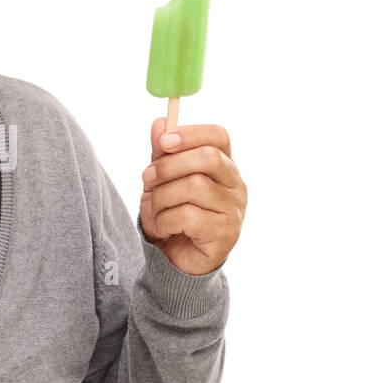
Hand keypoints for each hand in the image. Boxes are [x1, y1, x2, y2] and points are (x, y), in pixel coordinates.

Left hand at [139, 120, 245, 275]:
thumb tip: (160, 122)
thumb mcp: (163, 180)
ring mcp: (234, 210)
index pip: (218, 137)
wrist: (176, 260)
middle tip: (146, 179)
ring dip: (161, 198)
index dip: (191, 134)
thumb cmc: (173, 214)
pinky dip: (165, 220)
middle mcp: (235, 185)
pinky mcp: (225, 234)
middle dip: (169, 166)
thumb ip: (163, 153)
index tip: (164, 141)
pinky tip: (163, 228)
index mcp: (223, 165)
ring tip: (154, 211)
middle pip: (207, 157)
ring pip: (193, 186)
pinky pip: (187, 215)